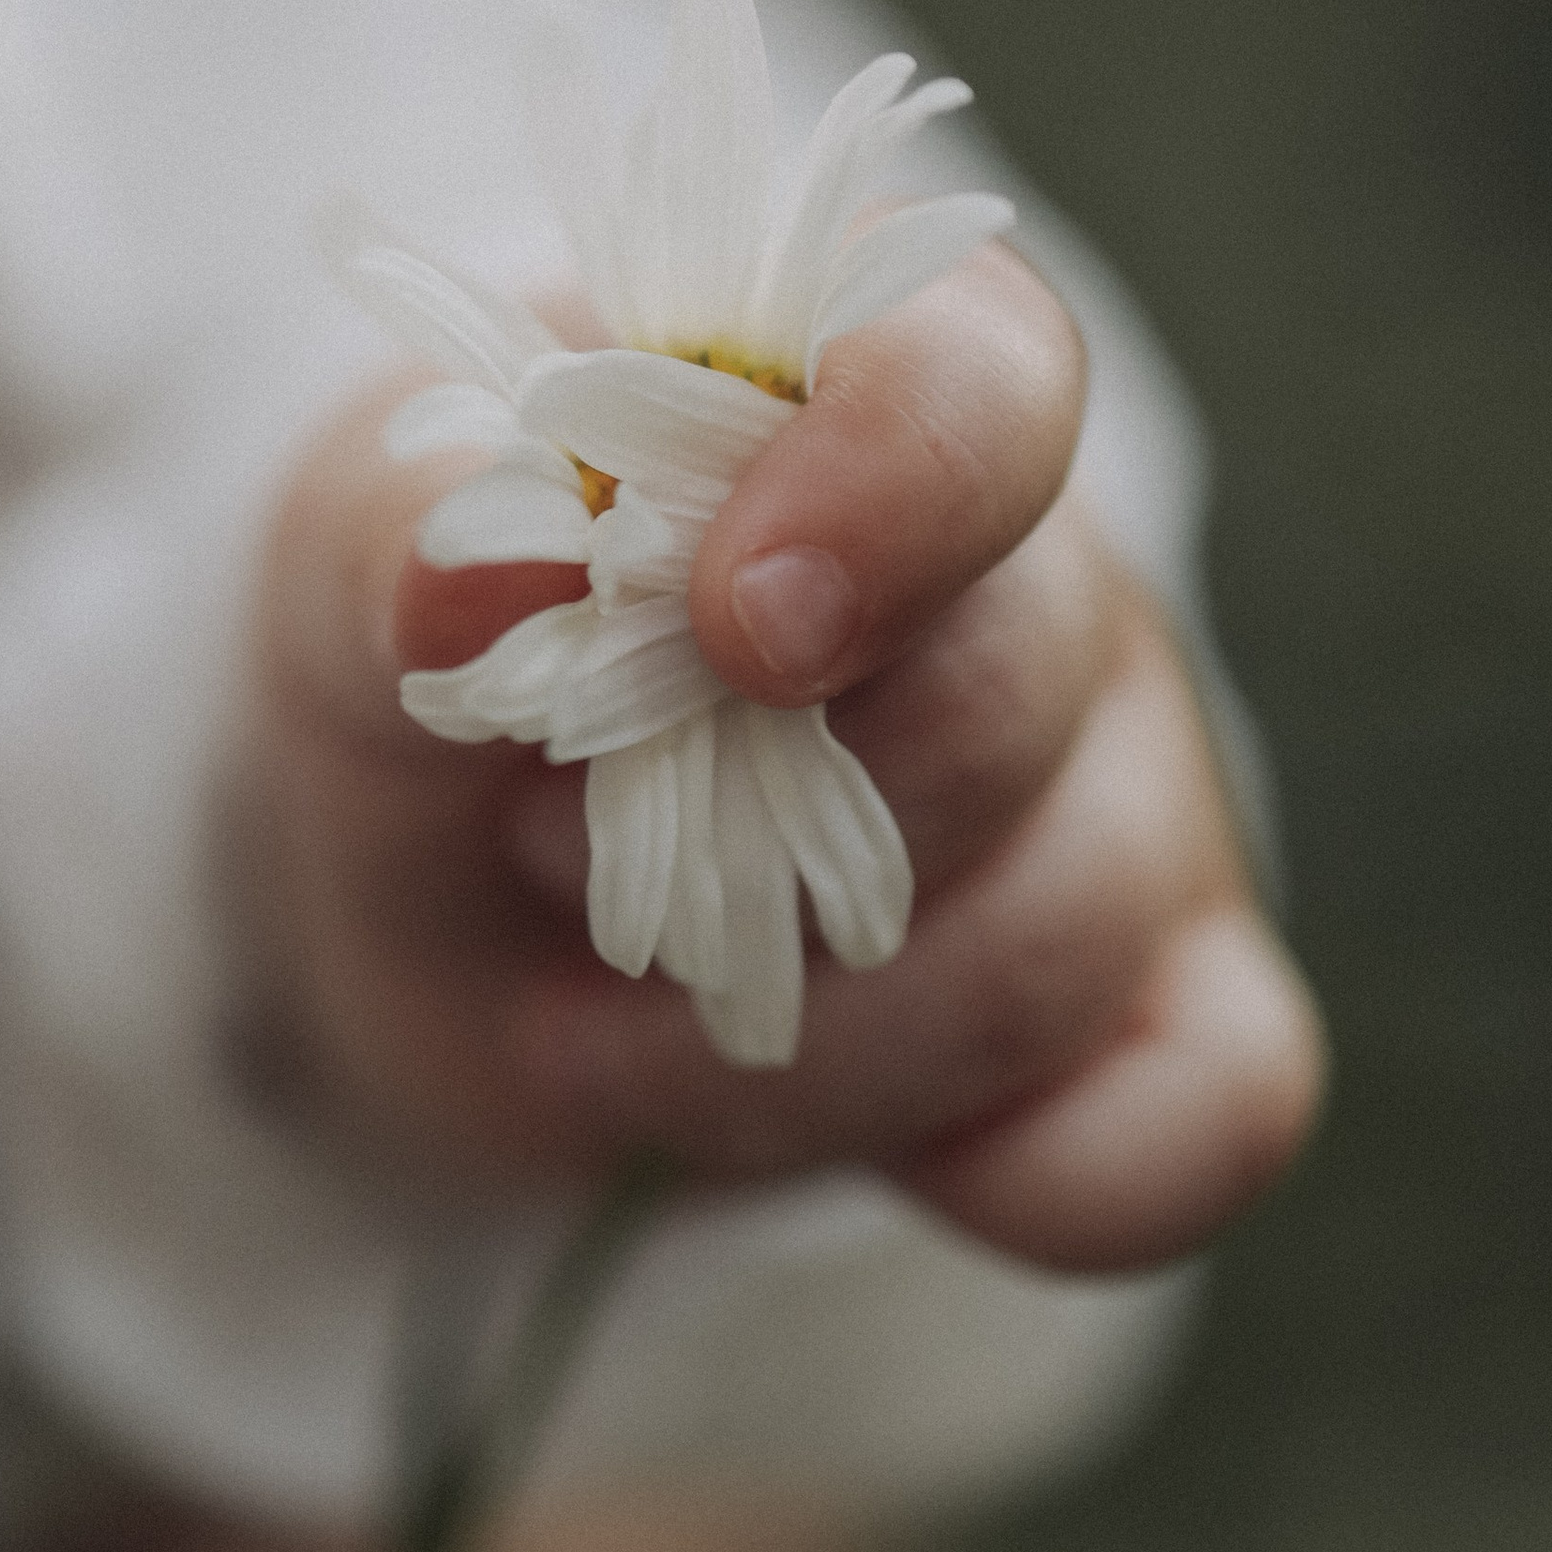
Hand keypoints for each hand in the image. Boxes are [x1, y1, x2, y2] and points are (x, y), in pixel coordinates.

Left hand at [244, 246, 1322, 1271]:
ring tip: (585, 1015)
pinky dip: (1018, 1174)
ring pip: (1067, 934)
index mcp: (858, 386)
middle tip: (535, 849)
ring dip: (790, 1037)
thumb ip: (395, 543)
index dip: (890, 489)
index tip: (736, 624)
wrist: (443, 890)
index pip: (982, 377)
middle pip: (1009, 692)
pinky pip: (1205, 1116)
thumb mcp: (345, 574)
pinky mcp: (1155, 1014)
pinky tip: (818, 1134)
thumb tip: (468, 574)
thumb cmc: (441, 659)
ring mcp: (1126, 797)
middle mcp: (1041, 576)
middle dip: (741, 826)